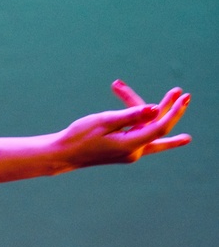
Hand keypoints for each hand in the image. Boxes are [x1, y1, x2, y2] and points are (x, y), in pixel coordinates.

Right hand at [56, 82, 190, 170]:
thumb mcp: (104, 121)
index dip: (173, 111)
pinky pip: (143, 135)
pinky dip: (149, 124)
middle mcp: (134, 152)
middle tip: (183, 93)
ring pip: (148, 129)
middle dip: (170, 110)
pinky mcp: (125, 151)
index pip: (159, 127)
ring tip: (176, 98)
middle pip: (156, 126)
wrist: (63, 154)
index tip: (182, 97)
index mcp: (130, 145)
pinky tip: (178, 139)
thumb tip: (154, 109)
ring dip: (155, 113)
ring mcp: (130, 153)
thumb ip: (130, 115)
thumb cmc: (79, 135)